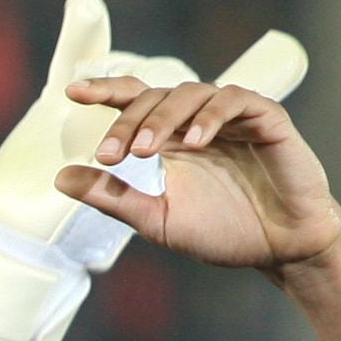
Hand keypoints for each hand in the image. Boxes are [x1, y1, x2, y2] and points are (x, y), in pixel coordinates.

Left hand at [58, 79, 340, 271]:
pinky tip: (193, 142)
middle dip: (128, 121)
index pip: (135, 102)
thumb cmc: (223, 231)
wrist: (280, 249)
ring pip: (194, 93)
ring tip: (144, 150)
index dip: (105, 91)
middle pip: (157, 97)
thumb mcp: (156, 218)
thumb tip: (60, 177)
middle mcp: (198, 121)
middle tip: (111, 154)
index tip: (72, 93)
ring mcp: (235, 117)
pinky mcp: (269, 120)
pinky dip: (211, 117)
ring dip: (164, 117)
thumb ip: (112, 197)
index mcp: (170, 139)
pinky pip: (238, 101)